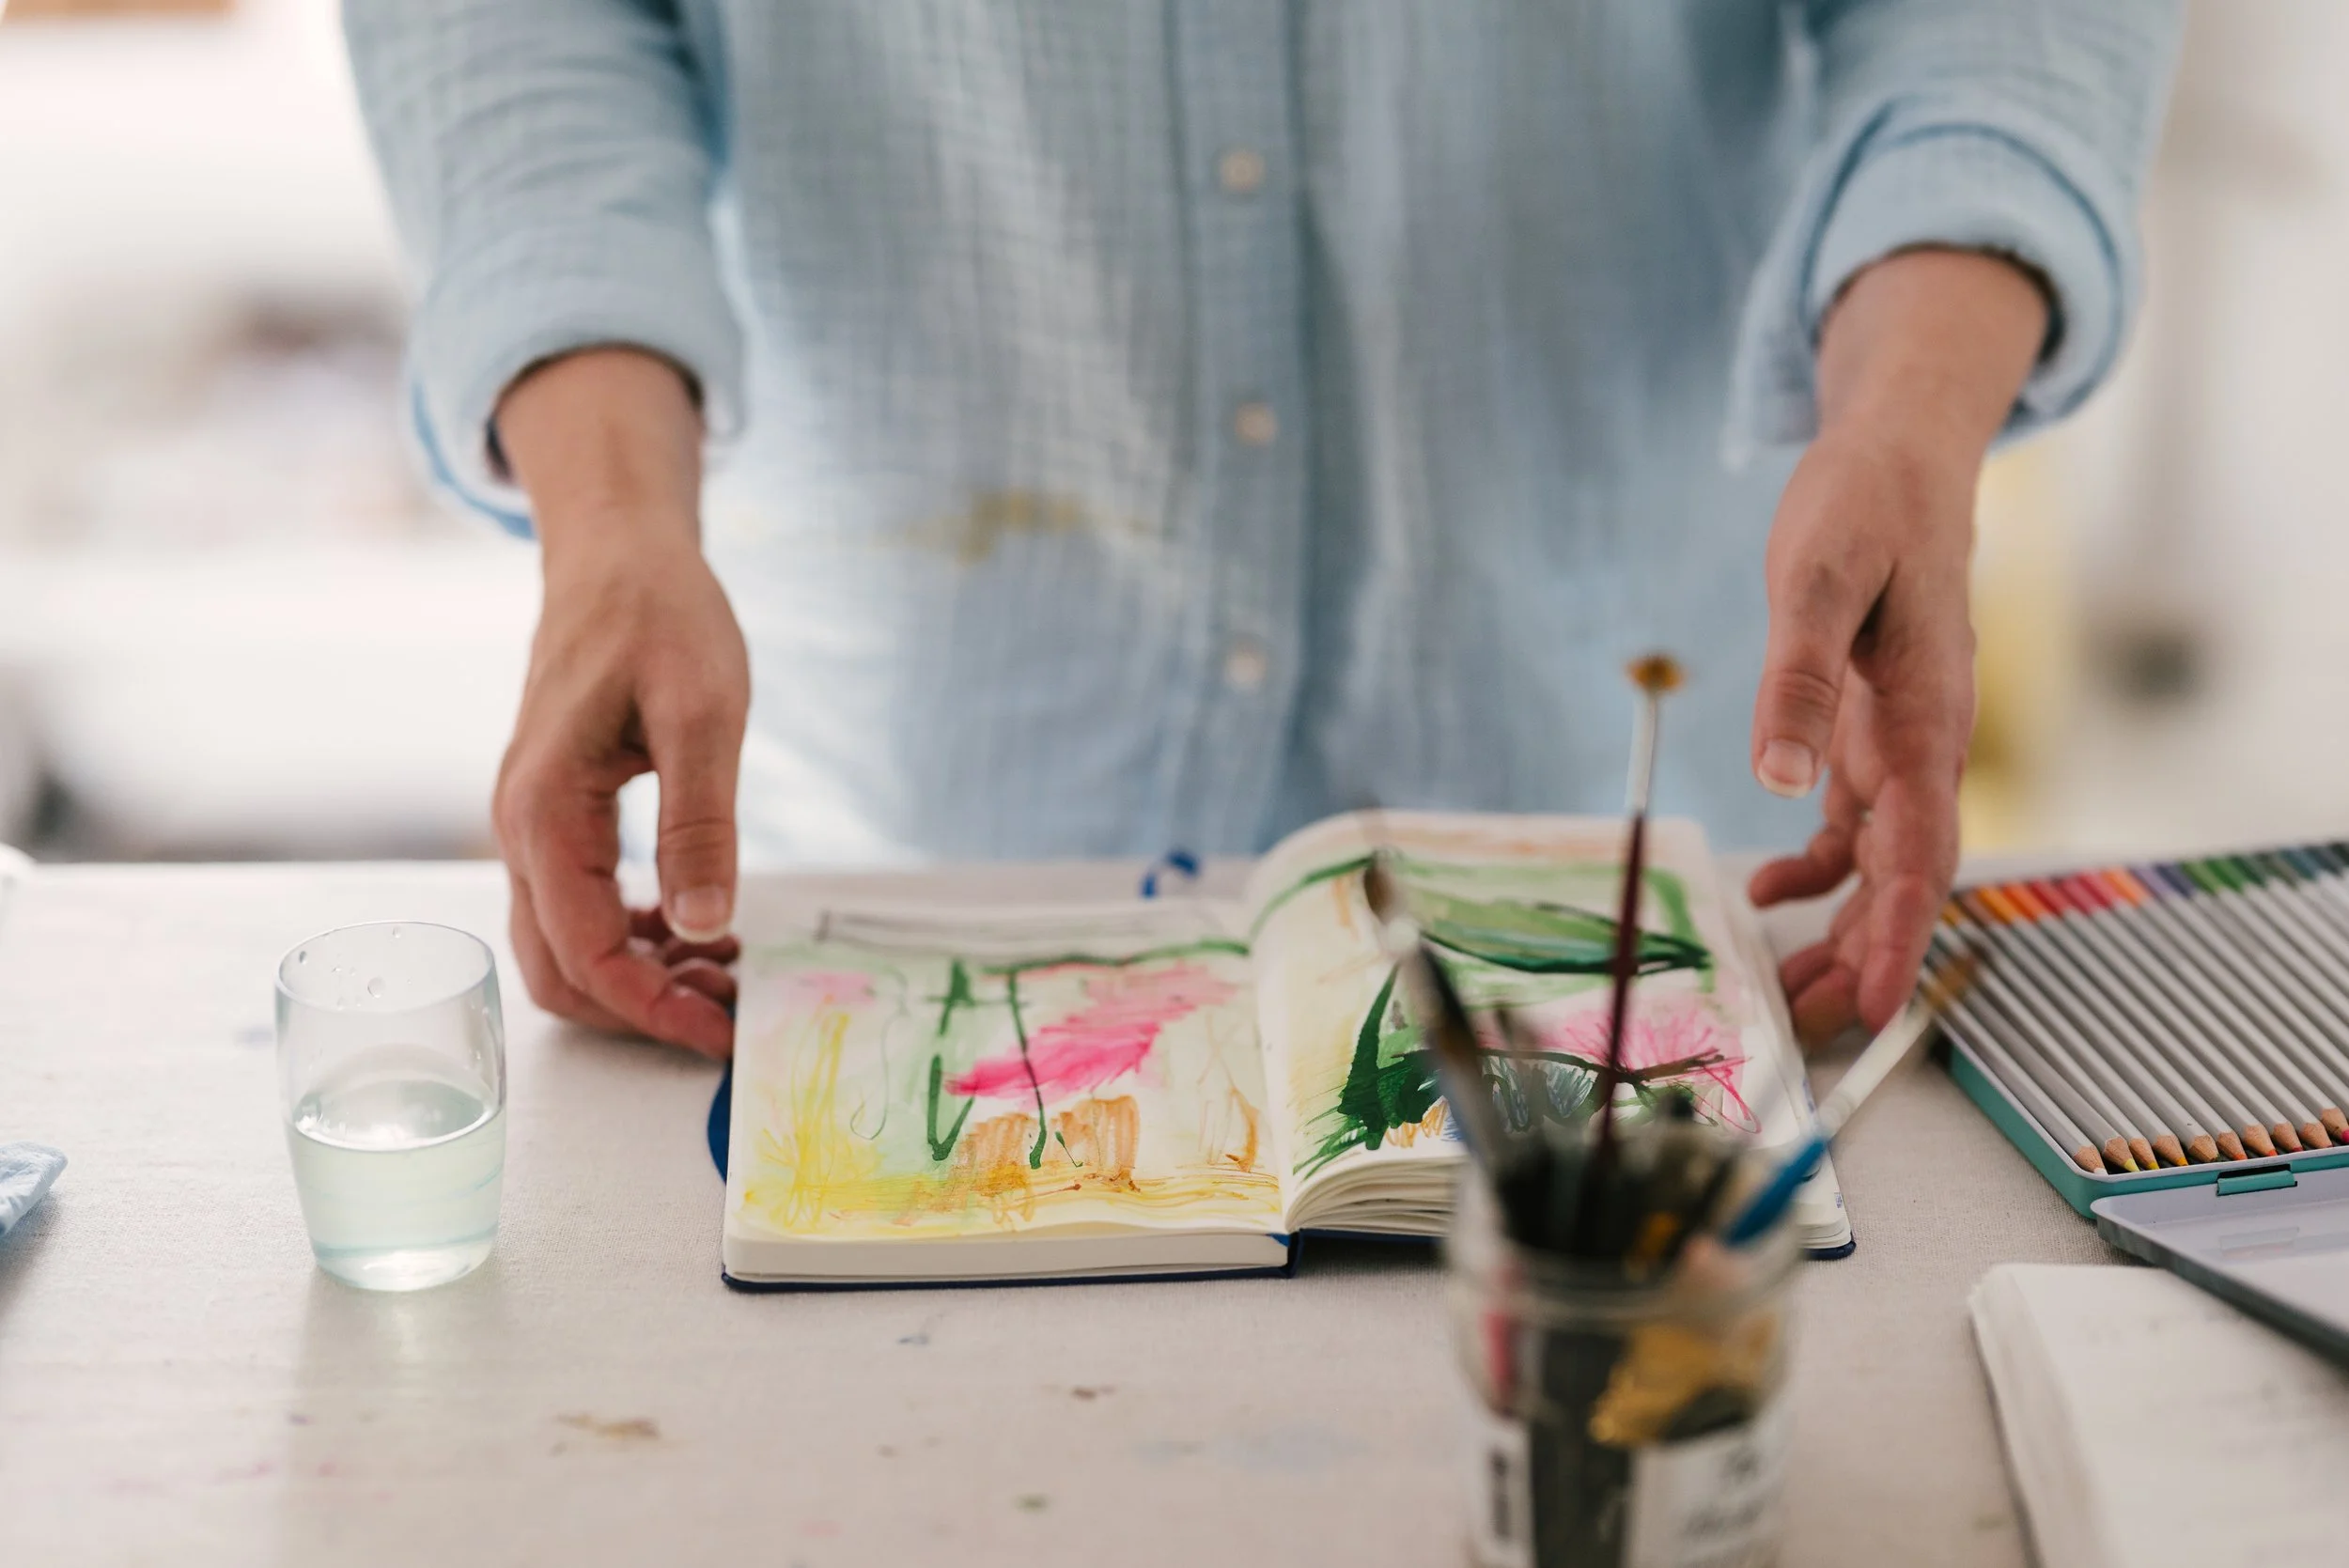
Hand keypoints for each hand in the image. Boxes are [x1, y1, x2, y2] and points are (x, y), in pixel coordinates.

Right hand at [491, 347, 747, 1056]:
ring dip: (641, 977)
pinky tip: (701, 928)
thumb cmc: (658, 615)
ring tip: (729, 971)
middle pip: (560, 970)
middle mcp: (522, 828)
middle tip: (733, 1011)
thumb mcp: (702, 711)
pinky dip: (636, 937)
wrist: (616, 554)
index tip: (725, 1034)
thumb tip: (709, 926)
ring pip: (566, 945)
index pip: (586, 952)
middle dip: (643, 1009)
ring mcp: (533, 825)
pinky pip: (580, 906)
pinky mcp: (558, 817)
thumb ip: (702, 821)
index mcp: (547, 809)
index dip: (653, 1009)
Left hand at [1747, 249, 2046, 1041]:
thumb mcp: (1820, 574)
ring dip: (1837, 932)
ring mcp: (1899, 745)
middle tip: (1806, 1033)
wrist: (1897, 458)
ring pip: (1877, 865)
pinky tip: (1766, 893)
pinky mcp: (1867, 734)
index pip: (1919, 853)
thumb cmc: (1864, 506)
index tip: (1874, 1007)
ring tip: (1787, 995)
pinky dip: (1815, 871)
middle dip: (1861, 961)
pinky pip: (1851, 827)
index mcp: (1928, 717)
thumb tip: (1780, 776)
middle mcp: (1923, 745)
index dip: (1896, 936)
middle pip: (1902, 880)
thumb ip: (1800, 674)